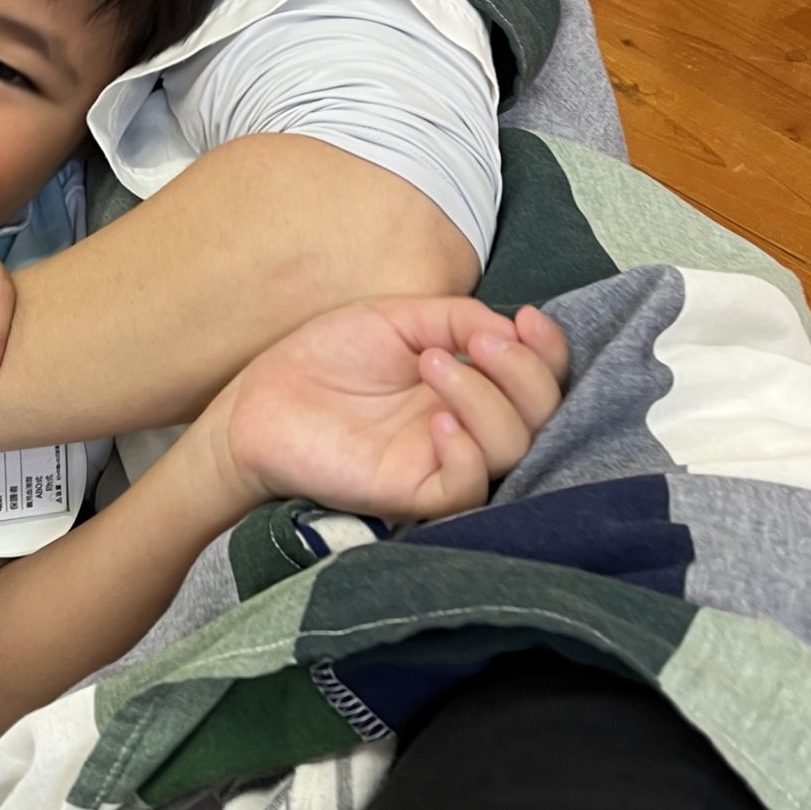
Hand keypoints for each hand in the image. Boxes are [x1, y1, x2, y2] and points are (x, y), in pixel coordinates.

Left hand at [204, 299, 567, 521]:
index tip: (525, 318)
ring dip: (486, 398)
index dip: (548, 351)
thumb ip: (458, 317)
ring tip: (433, 364)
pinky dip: (465, 452)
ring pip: (511, 448)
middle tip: (481, 341)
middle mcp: (467, 424)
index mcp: (472, 382)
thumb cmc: (327, 357)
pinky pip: (467, 489)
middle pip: (542, 416)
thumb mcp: (399, 318)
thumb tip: (511, 326)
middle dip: (525, 373)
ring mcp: (441, 459)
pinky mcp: (411, 492)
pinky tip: (435, 419)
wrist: (262, 399)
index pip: (541, 378)